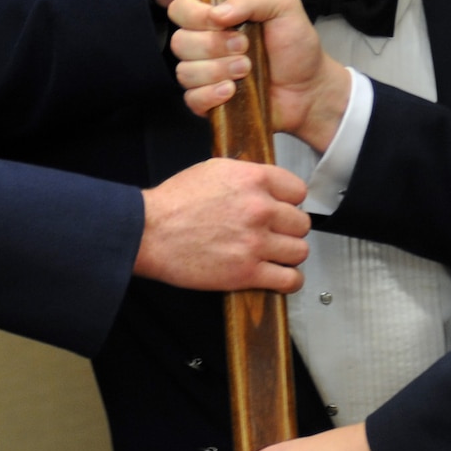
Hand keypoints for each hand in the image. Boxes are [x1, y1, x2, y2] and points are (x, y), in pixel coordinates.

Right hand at [135, 158, 309, 291]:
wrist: (148, 232)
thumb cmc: (173, 203)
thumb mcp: (214, 170)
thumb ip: (247, 176)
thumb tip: (267, 185)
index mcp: (253, 180)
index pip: (298, 190)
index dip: (289, 201)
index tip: (283, 209)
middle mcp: (259, 209)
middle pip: (301, 223)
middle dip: (288, 229)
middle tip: (274, 233)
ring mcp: (256, 242)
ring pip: (300, 251)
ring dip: (288, 254)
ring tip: (274, 254)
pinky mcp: (248, 273)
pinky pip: (290, 280)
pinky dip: (289, 281)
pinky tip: (279, 276)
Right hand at [169, 0, 350, 151]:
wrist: (310, 88)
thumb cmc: (296, 46)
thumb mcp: (284, 7)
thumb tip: (218, 12)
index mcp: (217, 16)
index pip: (181, 9)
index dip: (196, 15)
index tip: (223, 21)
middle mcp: (206, 43)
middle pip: (179, 42)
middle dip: (213, 45)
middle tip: (245, 46)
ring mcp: (205, 74)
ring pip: (185, 71)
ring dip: (218, 70)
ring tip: (247, 69)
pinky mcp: (208, 102)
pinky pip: (191, 99)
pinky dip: (211, 95)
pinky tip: (233, 91)